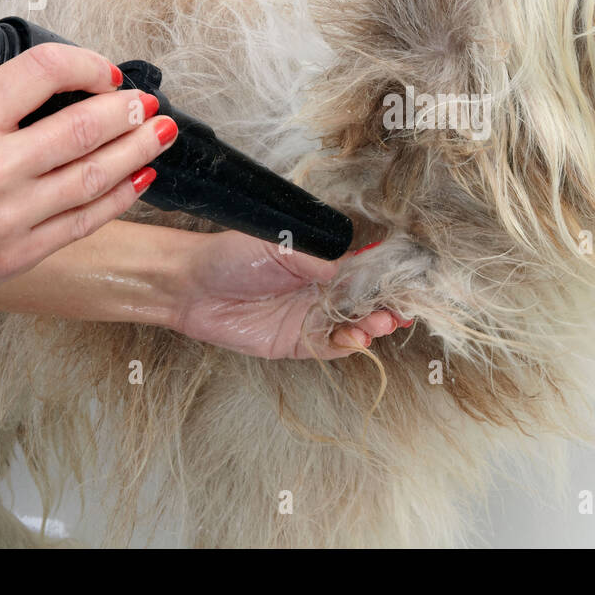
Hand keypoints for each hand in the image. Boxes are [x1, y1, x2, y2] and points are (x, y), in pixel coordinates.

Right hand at [0, 43, 178, 344]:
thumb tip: (44, 82)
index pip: (40, 73)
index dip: (83, 63)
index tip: (101, 69)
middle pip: (83, 129)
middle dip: (128, 110)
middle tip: (148, 100)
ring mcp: (9, 218)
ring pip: (94, 177)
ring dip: (137, 151)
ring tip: (161, 131)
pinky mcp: (21, 254)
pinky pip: (85, 221)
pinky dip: (119, 197)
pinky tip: (141, 177)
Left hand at [172, 231, 405, 359]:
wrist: (190, 286)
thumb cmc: (231, 255)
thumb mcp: (281, 246)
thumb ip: (318, 259)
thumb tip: (350, 269)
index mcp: (321, 263)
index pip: (363, 271)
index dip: (385, 279)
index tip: (404, 285)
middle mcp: (320, 291)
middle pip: (364, 303)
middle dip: (385, 308)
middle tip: (397, 312)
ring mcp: (308, 318)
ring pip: (350, 327)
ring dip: (369, 327)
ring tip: (378, 325)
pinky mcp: (294, 343)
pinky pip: (326, 347)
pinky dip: (344, 346)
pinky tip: (354, 340)